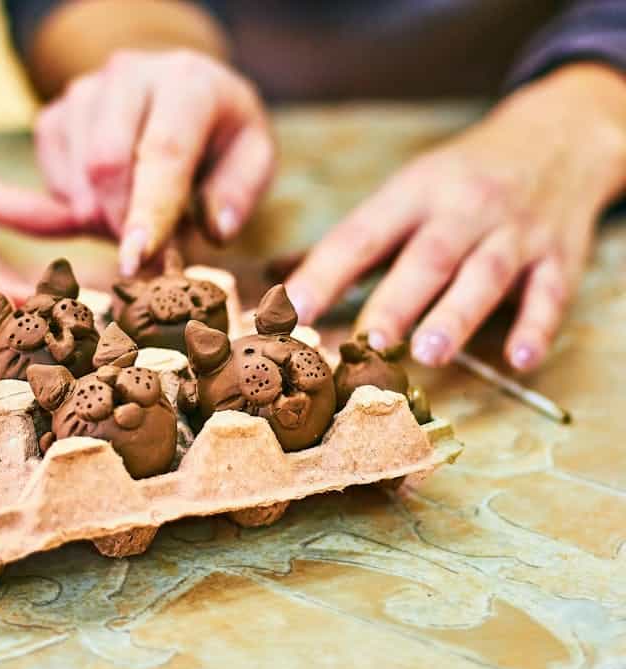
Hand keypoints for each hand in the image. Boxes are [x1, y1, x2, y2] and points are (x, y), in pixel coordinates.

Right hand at [34, 49, 274, 274]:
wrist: (181, 94)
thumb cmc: (221, 134)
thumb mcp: (253, 157)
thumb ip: (239, 193)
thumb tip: (215, 229)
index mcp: (187, 81)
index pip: (163, 150)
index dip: (149, 211)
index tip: (137, 260)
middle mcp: (128, 74)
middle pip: (105, 162)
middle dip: (120, 221)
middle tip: (147, 254)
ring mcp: (84, 92)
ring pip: (76, 179)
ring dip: (102, 219)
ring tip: (138, 218)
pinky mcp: (54, 115)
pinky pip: (52, 180)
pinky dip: (78, 208)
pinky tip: (109, 203)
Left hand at [286, 63, 625, 370]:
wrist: (558, 137)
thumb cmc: (461, 178)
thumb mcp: (406, 192)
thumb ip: (352, 242)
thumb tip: (279, 281)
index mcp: (414, 193)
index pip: (363, 235)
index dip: (327, 272)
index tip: (294, 309)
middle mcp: (464, 209)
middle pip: (427, 257)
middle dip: (397, 300)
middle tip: (366, 341)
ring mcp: (515, 233)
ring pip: (484, 275)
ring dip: (456, 316)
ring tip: (428, 354)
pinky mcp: (559, 257)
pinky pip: (550, 294)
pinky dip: (536, 328)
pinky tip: (519, 362)